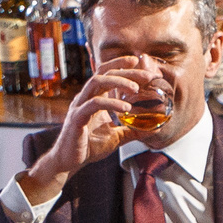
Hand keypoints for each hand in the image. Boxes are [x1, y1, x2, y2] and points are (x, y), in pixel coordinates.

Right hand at [26, 58, 154, 192]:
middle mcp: (85, 98)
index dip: (121, 64)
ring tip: (136, 88)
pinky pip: (94, 104)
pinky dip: (111, 102)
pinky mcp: (77, 118)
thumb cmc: (89, 147)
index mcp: (93, 98)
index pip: (106, 73)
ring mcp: (80, 106)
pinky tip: (126, 107)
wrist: (69, 162)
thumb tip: (154, 130)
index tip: (139, 60)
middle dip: (127, 71)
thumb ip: (133, 131)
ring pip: (97, 82)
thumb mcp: (117, 137)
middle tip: (148, 76)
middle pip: (104, 73)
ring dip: (118, 81)